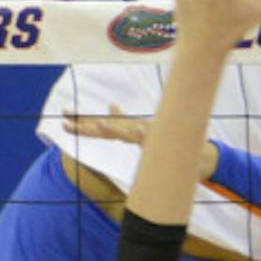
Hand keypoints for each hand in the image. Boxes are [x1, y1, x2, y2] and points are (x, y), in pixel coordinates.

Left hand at [62, 103, 220, 180]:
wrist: (197, 154)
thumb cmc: (167, 141)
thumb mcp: (142, 131)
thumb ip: (125, 121)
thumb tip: (111, 105)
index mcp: (127, 130)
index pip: (100, 127)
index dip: (82, 123)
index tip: (63, 117)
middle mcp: (135, 130)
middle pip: (106, 129)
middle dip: (85, 126)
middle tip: (64, 123)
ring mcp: (149, 135)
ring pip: (128, 132)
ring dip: (114, 127)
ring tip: (98, 124)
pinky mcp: (163, 142)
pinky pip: (154, 139)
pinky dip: (146, 135)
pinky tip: (141, 132)